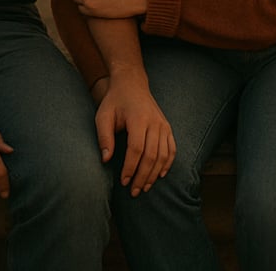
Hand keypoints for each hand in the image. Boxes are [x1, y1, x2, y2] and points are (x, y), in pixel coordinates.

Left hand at [95, 70, 175, 196]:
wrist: (132, 84)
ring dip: (154, 174)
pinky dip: (168, 164)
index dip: (130, 168)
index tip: (123, 181)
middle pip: (151, 155)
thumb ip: (104, 137)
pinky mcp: (167, 126)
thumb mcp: (103, 115)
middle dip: (143, 176)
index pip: (136, 149)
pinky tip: (160, 175)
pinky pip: (172, 149)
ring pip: (163, 155)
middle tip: (134, 191)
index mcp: (138, 118)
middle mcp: (154, 122)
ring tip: (145, 187)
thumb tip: (105, 160)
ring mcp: (163, 124)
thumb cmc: (115, 101)